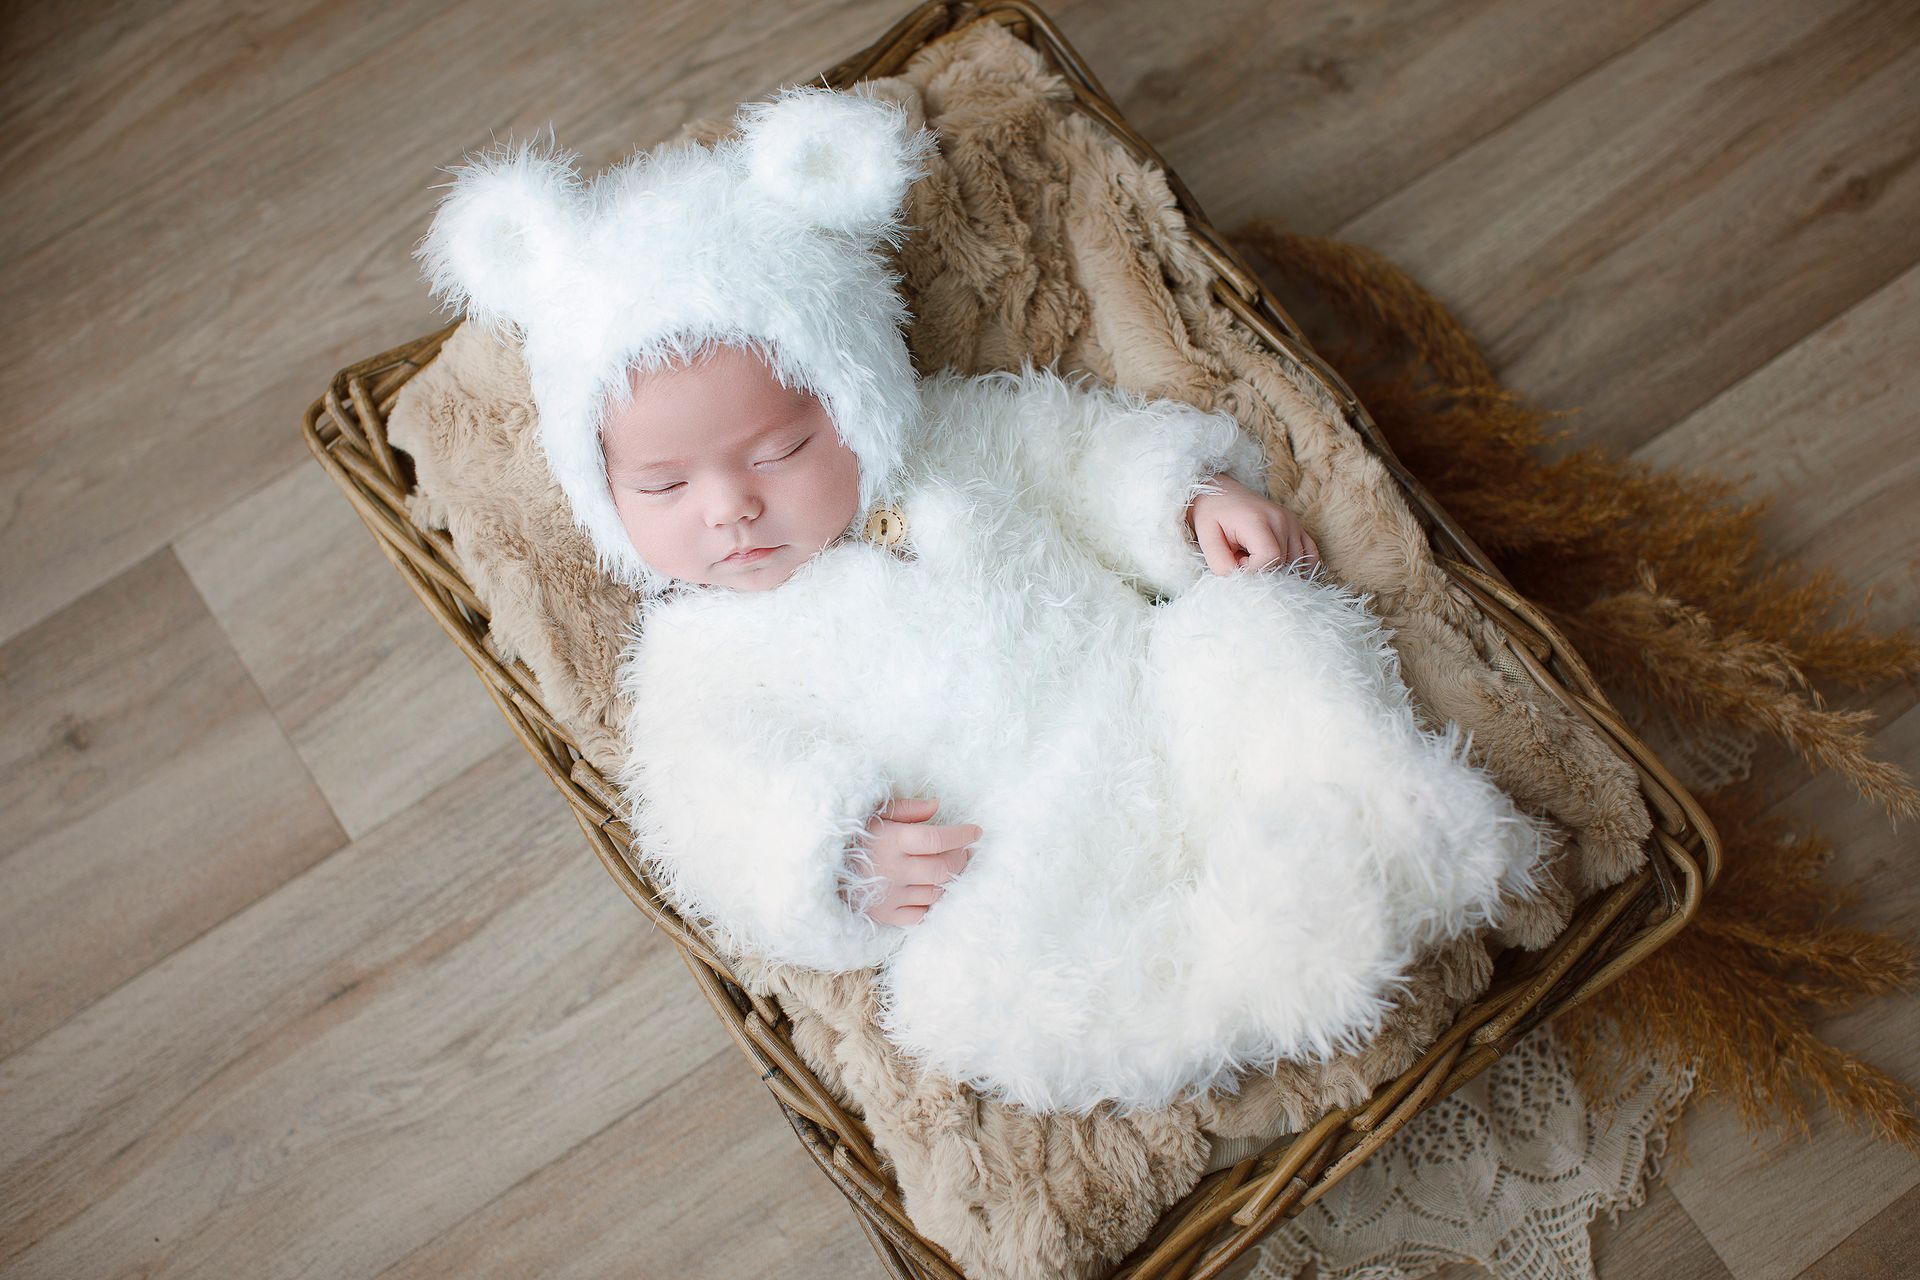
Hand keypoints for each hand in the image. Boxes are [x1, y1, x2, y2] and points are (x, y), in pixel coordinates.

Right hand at [842, 796, 979, 927]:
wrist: (817, 866)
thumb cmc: (850, 835)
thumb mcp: (874, 813)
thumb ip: (906, 809)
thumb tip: (936, 806)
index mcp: (892, 841)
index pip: (938, 838)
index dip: (962, 835)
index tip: (976, 832)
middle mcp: (894, 869)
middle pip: (942, 868)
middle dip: (960, 859)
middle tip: (965, 851)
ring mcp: (890, 895)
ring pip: (935, 892)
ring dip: (950, 880)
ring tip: (952, 867)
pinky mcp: (885, 914)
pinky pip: (920, 914)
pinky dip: (932, 903)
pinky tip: (934, 891)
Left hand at [1188, 473, 1319, 576]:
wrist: (1220, 493)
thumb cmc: (1211, 516)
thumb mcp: (1206, 539)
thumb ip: (1220, 564)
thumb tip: (1240, 581)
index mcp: (1257, 520)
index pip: (1270, 557)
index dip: (1254, 570)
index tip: (1237, 563)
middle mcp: (1281, 519)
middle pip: (1283, 562)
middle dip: (1262, 570)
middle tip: (1242, 559)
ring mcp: (1292, 522)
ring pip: (1297, 561)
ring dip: (1277, 568)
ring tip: (1255, 557)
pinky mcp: (1297, 527)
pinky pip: (1310, 553)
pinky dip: (1301, 566)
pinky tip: (1284, 569)